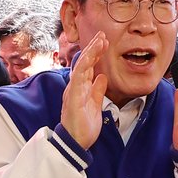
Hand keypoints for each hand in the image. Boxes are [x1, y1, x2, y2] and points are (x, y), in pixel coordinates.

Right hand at [60, 32, 107, 149]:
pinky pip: (78, 78)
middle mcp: (75, 87)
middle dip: (93, 48)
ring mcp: (73, 91)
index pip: (88, 67)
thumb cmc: (83, 127)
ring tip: (100, 41)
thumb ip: (98, 91)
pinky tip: (91, 56)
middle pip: (84, 63)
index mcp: (80, 89)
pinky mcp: (73, 97)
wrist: (76, 143)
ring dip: (91, 53)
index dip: (96, 54)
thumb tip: (102, 77)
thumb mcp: (95, 105)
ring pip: (81, 67)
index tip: (105, 42)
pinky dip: (84, 66)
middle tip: (103, 34)